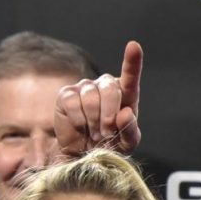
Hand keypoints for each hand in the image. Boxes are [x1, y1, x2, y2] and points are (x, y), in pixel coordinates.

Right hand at [54, 41, 141, 156]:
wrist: (82, 153)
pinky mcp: (66, 94)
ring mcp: (84, 88)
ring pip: (91, 98)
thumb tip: (125, 113)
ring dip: (93, 120)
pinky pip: (73, 102)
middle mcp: (105, 86)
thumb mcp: (126, 143)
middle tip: (106, 133)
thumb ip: (130, 130)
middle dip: (109, 115)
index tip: (134, 46)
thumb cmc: (109, 144)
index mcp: (125, 94)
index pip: (130, 76)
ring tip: (94, 133)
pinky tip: (80, 125)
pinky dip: (78, 119)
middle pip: (110, 90)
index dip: (132, 61)